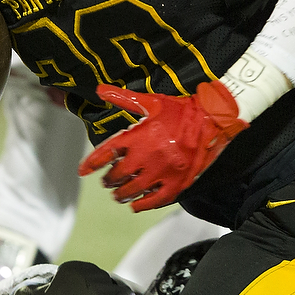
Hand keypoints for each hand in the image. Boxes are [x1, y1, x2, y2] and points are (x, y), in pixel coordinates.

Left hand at [77, 81, 245, 211]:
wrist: (211, 120)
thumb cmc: (179, 110)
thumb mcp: (150, 101)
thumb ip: (123, 98)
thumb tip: (99, 89)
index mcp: (138, 136)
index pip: (106, 153)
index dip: (91, 164)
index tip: (83, 171)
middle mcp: (147, 156)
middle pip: (118, 176)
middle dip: (109, 180)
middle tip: (107, 181)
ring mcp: (162, 172)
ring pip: (133, 191)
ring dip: (122, 195)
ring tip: (119, 195)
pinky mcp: (176, 183)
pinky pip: (155, 200)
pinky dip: (143, 205)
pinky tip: (136, 205)